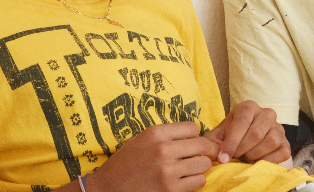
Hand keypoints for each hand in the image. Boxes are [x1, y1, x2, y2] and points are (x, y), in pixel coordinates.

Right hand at [87, 121, 219, 191]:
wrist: (108, 188)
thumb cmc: (124, 164)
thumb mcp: (139, 141)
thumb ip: (164, 137)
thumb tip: (194, 137)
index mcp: (154, 133)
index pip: (192, 128)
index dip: (194, 136)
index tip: (190, 143)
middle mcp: (162, 149)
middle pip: (203, 145)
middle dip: (205, 151)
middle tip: (200, 157)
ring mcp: (167, 171)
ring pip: (204, 164)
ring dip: (200, 168)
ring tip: (190, 170)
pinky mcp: (171, 189)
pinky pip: (199, 181)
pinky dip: (195, 182)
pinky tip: (184, 181)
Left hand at [204, 100, 288, 163]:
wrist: (247, 140)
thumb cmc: (230, 136)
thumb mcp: (218, 135)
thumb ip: (213, 142)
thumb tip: (216, 153)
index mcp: (248, 107)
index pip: (242, 122)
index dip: (231, 143)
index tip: (222, 159)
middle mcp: (266, 113)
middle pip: (256, 133)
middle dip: (242, 150)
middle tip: (233, 158)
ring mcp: (279, 128)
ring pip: (271, 142)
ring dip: (255, 155)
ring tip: (244, 159)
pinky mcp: (286, 142)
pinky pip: (282, 153)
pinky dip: (268, 161)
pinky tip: (256, 163)